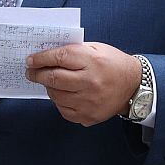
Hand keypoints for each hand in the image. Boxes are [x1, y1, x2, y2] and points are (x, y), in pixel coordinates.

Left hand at [25, 43, 140, 126]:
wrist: (134, 85)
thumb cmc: (112, 63)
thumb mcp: (95, 48)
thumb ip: (72, 50)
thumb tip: (45, 55)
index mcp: (92, 61)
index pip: (59, 58)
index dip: (40, 59)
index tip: (30, 60)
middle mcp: (90, 82)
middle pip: (54, 78)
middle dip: (37, 74)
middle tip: (31, 72)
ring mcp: (90, 101)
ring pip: (56, 96)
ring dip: (48, 88)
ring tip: (49, 82)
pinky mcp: (89, 116)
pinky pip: (64, 110)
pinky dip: (59, 102)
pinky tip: (63, 94)